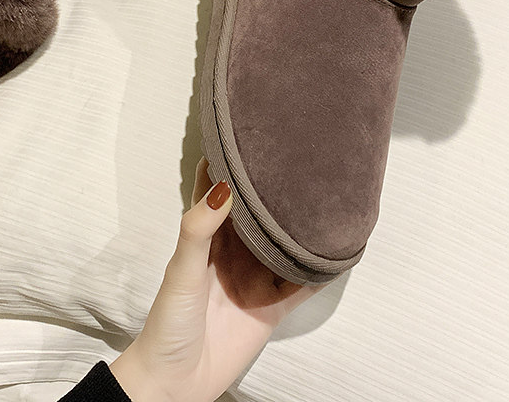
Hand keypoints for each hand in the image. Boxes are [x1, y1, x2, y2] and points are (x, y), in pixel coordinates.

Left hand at [110, 157, 333, 401]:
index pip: (219, 189)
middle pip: (260, 213)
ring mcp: (256, 278)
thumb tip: (223, 186)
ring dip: (301, 225)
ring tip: (328, 195)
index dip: (230, 163)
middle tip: (301, 157)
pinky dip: (318, 269)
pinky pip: (302, 284)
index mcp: (209, 236)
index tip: (249, 132)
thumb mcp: (182, 270)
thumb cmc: (170, 320)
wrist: (176, 381)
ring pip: (284, 244)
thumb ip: (199, 229)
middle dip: (276, 188)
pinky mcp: (272, 307)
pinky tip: (338, 250)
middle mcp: (235, 252)